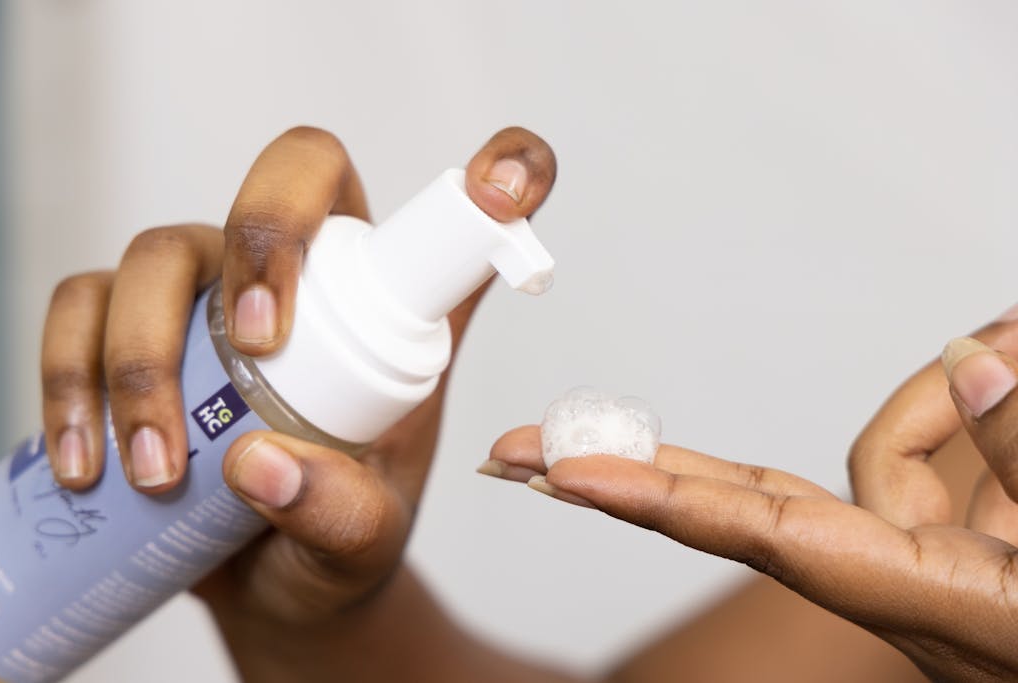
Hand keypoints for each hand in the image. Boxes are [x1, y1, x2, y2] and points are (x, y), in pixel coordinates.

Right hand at [40, 126, 556, 632]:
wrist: (272, 584)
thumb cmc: (338, 535)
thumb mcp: (365, 534)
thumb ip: (341, 512)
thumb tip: (259, 465)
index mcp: (394, 312)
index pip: (448, 218)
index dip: (497, 171)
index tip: (507, 190)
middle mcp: (309, 280)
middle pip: (291, 174)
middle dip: (266, 231)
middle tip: (258, 345)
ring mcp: (216, 294)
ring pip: (163, 251)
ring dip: (145, 354)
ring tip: (160, 472)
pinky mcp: (135, 327)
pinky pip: (83, 305)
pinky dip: (71, 374)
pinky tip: (89, 460)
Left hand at [484, 314, 1017, 681]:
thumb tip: (978, 354)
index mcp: (928, 603)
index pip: (761, 536)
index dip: (663, 500)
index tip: (566, 474)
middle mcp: (902, 584)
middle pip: (744, 505)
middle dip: (639, 469)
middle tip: (523, 451)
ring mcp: (921, 560)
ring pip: (892, 449)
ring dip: (961, 399)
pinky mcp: (952, 538)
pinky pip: (939, 454)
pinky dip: (976, 416)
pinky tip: (1016, 373)